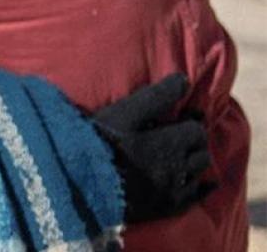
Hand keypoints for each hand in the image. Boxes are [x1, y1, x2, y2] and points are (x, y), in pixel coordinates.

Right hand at [90, 73, 214, 222]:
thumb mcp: (124, 113)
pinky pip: (194, 198)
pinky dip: (202, 188)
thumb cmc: (99, 142)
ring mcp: (173, 189)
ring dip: (195, 162)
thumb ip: (156, 96)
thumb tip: (183, 80)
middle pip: (201, 152)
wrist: (81, 182)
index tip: (182, 117)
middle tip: (181, 136)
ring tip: (183, 156)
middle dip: (195, 142)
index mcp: (171, 142)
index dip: (190, 122)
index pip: (196, 130)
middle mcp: (178, 167)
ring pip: (198, 173)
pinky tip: (205, 184)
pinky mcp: (166, 207)